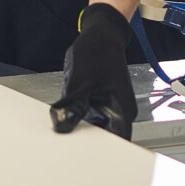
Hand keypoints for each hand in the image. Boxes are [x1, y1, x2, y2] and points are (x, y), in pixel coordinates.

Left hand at [50, 3, 136, 139]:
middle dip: (84, 136)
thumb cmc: (99, 50)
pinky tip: (69, 103)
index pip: (115, 144)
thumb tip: (61, 124)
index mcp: (122, 110)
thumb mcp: (81, 81)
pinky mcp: (101, 99)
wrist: (100, 31)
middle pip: (102, 136)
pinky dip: (78, 110)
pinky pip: (88, 112)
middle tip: (66, 134)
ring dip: (79, 121)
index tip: (78, 154)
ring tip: (67, 113)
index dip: (97, 152)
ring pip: (93, 124)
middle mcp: (120, 110)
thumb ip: (73, 106)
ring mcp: (110, 104)